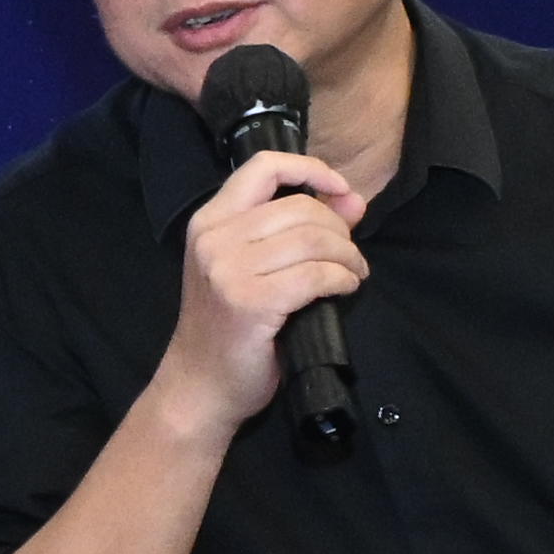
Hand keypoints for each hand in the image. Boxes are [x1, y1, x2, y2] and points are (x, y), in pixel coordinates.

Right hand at [170, 147, 370, 409]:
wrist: (200, 386)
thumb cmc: (226, 329)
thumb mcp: (248, 269)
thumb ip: (295, 230)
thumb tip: (353, 201)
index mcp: (209, 221)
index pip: (263, 167)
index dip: (310, 169)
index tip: (340, 190)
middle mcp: (214, 239)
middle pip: (298, 207)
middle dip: (339, 229)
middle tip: (350, 256)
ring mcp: (228, 270)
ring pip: (313, 239)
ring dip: (347, 256)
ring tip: (353, 274)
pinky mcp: (250, 302)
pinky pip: (315, 275)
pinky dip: (342, 279)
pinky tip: (345, 289)